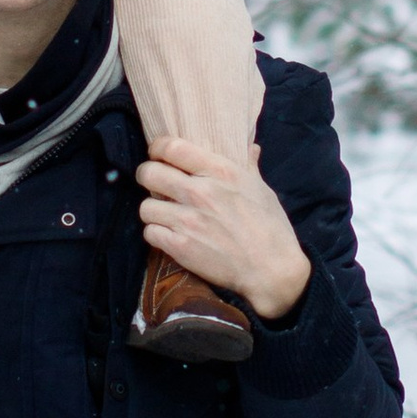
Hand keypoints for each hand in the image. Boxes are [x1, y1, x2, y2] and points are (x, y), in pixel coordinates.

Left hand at [137, 139, 311, 322]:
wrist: (271, 270)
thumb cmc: (271, 228)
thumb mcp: (262, 189)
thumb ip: (249, 166)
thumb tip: (250, 148)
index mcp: (220, 171)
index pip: (171, 147)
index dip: (158, 149)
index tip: (158, 155)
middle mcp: (200, 192)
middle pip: (148, 173)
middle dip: (147, 177)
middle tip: (155, 185)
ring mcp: (188, 220)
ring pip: (145, 206)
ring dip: (153, 211)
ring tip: (165, 216)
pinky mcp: (180, 246)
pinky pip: (150, 232)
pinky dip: (157, 235)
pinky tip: (170, 236)